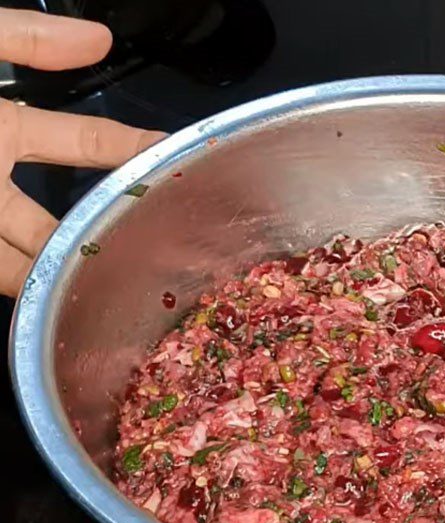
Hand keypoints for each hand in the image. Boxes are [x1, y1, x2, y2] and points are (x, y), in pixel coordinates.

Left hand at [0, 9, 162, 295]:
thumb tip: (101, 38)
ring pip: (25, 262)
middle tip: (153, 266)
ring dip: (57, 282)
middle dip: (102, 241)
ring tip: (101, 303)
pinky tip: (41, 317)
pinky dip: (21, 298)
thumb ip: (25, 39)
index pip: (87, 148)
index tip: (183, 171)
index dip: (134, 157)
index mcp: (6, 130)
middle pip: (61, 223)